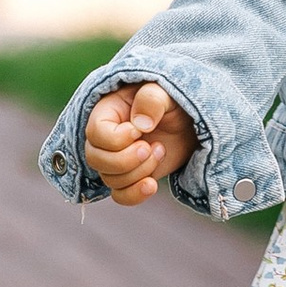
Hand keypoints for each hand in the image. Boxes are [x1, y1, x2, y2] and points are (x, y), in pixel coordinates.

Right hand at [82, 78, 197, 205]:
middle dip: (126, 160)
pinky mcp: (131, 176)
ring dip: (139, 172)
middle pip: (95, 159)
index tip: (140, 130)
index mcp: (107, 112)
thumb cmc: (173, 101)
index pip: (95, 133)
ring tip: (160, 151)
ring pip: (110, 179)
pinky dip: (134, 195)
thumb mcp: (165, 91)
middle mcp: (106, 138)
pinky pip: (120, 195)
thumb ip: (151, 99)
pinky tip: (152, 185)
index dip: (117, 138)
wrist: (190, 122)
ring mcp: (117, 159)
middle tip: (151, 147)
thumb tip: (141, 123)